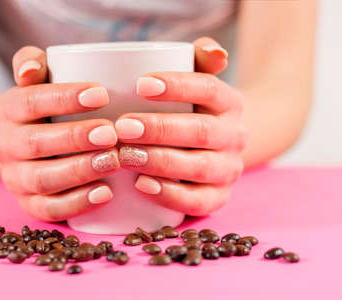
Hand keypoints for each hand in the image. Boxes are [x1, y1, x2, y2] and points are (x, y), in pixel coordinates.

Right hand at [0, 46, 119, 220]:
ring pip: (42, 179)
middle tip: (111, 133)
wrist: (20, 143)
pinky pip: (48, 209)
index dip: (64, 98)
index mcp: (6, 110)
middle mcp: (4, 145)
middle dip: (75, 138)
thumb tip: (29, 70)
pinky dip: (77, 203)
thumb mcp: (36, 79)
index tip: (102, 94)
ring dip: (79, 171)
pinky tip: (106, 193)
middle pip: (35, 143)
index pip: (30, 101)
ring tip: (114, 160)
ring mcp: (15, 178)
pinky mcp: (28, 203)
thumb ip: (31, 62)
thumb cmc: (42, 106)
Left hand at [115, 37, 246, 215]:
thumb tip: (216, 53)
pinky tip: (141, 185)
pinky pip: (198, 201)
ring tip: (124, 155)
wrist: (217, 145)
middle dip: (158, 129)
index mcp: (230, 102)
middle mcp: (235, 136)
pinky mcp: (219, 196)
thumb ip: (201, 58)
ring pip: (198, 167)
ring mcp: (229, 169)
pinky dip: (169, 195)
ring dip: (159, 161)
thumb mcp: (198, 79)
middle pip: (200, 131)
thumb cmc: (193, 108)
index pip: (208, 89)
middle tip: (121, 127)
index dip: (176, 86)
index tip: (140, 85)